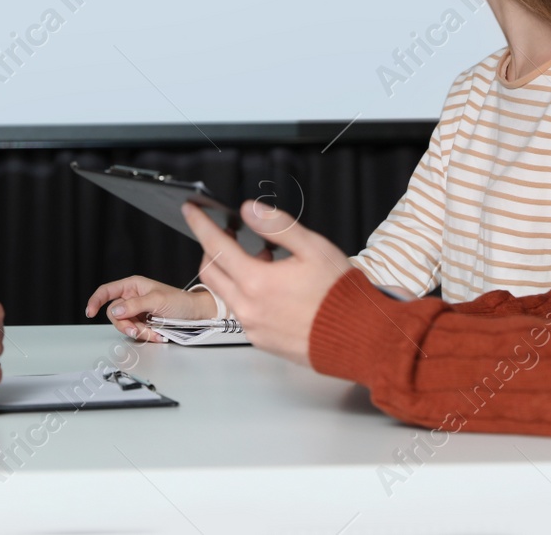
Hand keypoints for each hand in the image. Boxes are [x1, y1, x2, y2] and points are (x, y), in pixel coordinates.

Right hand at [84, 275, 216, 341]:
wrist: (196, 314)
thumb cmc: (180, 301)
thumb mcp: (156, 300)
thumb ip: (134, 305)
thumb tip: (115, 310)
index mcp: (133, 285)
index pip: (107, 291)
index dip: (96, 300)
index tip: (90, 312)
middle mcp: (132, 298)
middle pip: (114, 314)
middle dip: (126, 324)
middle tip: (137, 330)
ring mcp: (137, 312)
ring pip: (125, 326)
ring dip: (138, 332)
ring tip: (154, 333)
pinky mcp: (144, 323)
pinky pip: (136, 332)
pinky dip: (146, 336)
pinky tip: (158, 335)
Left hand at [182, 200, 351, 366]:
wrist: (359, 339)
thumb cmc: (340, 295)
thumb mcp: (313, 248)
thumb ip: (277, 226)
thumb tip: (249, 209)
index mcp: (256, 282)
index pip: (215, 246)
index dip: (200, 224)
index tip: (190, 211)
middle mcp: (248, 308)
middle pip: (210, 272)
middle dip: (211, 248)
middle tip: (227, 234)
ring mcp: (252, 327)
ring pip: (224, 294)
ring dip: (232, 272)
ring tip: (261, 259)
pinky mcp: (261, 341)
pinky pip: (241, 313)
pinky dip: (245, 294)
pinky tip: (270, 286)